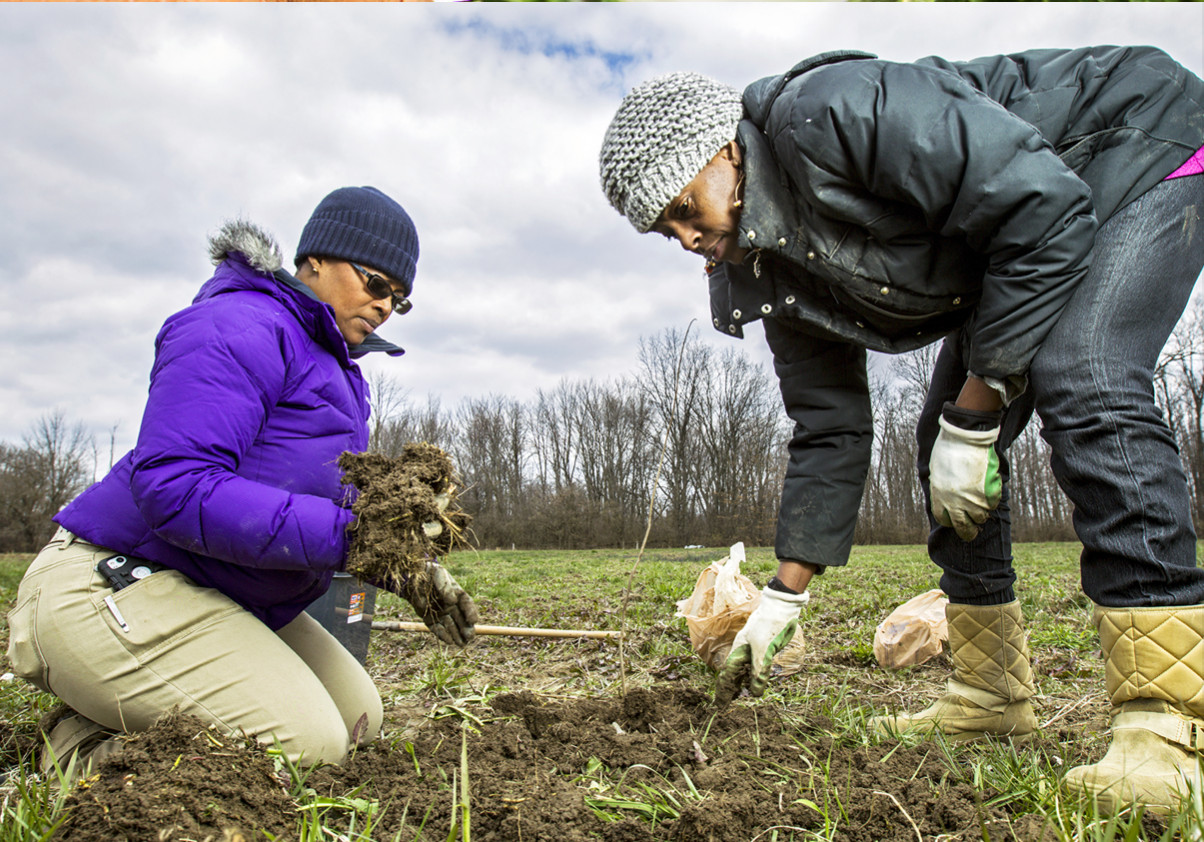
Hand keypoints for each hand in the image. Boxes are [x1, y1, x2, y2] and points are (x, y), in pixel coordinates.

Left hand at [401, 561, 478, 645]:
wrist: (411, 578)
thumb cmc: (428, 574)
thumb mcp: (439, 575)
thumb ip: (446, 587)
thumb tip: (452, 601)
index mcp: (457, 595)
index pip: (467, 605)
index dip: (471, 613)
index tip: (473, 620)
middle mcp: (451, 606)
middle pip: (461, 619)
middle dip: (466, 629)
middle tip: (470, 637)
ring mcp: (441, 614)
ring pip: (451, 626)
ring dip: (457, 635)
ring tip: (462, 644)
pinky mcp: (430, 620)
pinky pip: (438, 629)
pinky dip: (443, 635)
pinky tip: (449, 641)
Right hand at [714, 584, 808, 706]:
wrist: (781, 609)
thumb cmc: (768, 626)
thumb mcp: (763, 650)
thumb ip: (759, 671)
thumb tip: (754, 693)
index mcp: (738, 651)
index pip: (728, 675)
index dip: (723, 690)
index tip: (719, 704)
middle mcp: (744, 652)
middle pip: (734, 674)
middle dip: (730, 689)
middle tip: (725, 705)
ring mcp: (754, 651)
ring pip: (745, 672)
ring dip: (742, 684)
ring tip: (737, 697)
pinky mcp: (765, 650)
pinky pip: (756, 668)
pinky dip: (754, 678)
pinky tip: (755, 684)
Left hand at [929, 404, 1001, 541]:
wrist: (964, 437)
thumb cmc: (948, 450)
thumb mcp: (937, 472)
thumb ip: (942, 488)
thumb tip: (947, 500)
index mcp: (939, 496)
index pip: (944, 519)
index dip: (950, 522)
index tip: (955, 522)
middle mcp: (955, 501)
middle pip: (963, 526)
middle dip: (968, 532)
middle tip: (972, 533)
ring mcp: (973, 498)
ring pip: (980, 517)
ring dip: (981, 514)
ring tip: (982, 508)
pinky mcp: (988, 492)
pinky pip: (993, 504)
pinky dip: (992, 501)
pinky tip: (989, 494)